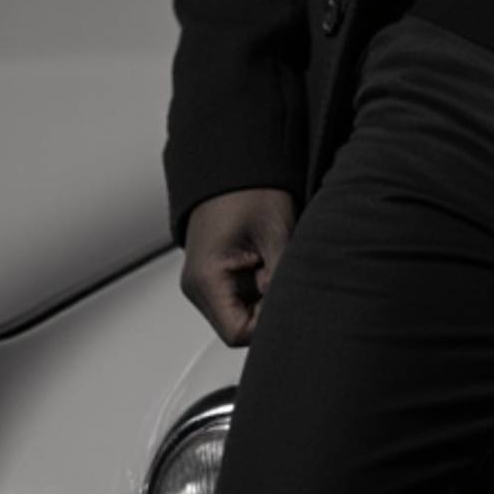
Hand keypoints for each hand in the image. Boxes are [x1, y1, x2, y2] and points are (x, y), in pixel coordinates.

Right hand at [181, 186, 297, 346]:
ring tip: (273, 258)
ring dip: (265, 292)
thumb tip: (295, 312)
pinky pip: (241, 293)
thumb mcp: (276, 233)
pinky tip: (268, 256)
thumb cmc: (248, 188)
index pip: (237, 334)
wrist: (231, 159)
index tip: (287, 296)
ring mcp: (206, 279)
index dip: (267, 323)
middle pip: (239, 325)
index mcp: (205, 279)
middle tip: (282, 273)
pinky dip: (260, 282)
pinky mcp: (216, 271)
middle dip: (267, 307)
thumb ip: (284, 279)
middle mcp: (198, 286)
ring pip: (243, 309)